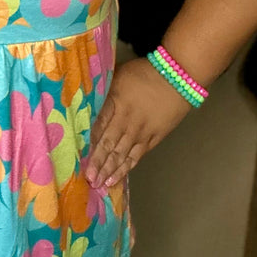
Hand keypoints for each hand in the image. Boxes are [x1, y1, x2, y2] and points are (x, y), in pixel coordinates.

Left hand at [84, 56, 192, 188]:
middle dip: (98, 163)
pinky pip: (138, 156)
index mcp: (116, 104)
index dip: (89, 144)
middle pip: (110, 145)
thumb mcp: (117, 75)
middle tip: (89, 180)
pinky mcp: (155, 138)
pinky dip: (127, 167)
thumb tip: (84, 101)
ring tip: (101, 184)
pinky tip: (118, 177)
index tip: (79, 158)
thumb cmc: (143, 73)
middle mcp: (128, 121)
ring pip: (123, 154)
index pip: (98, 127)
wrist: (178, 77)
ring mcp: (142, 132)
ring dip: (111, 170)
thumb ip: (102, 91)